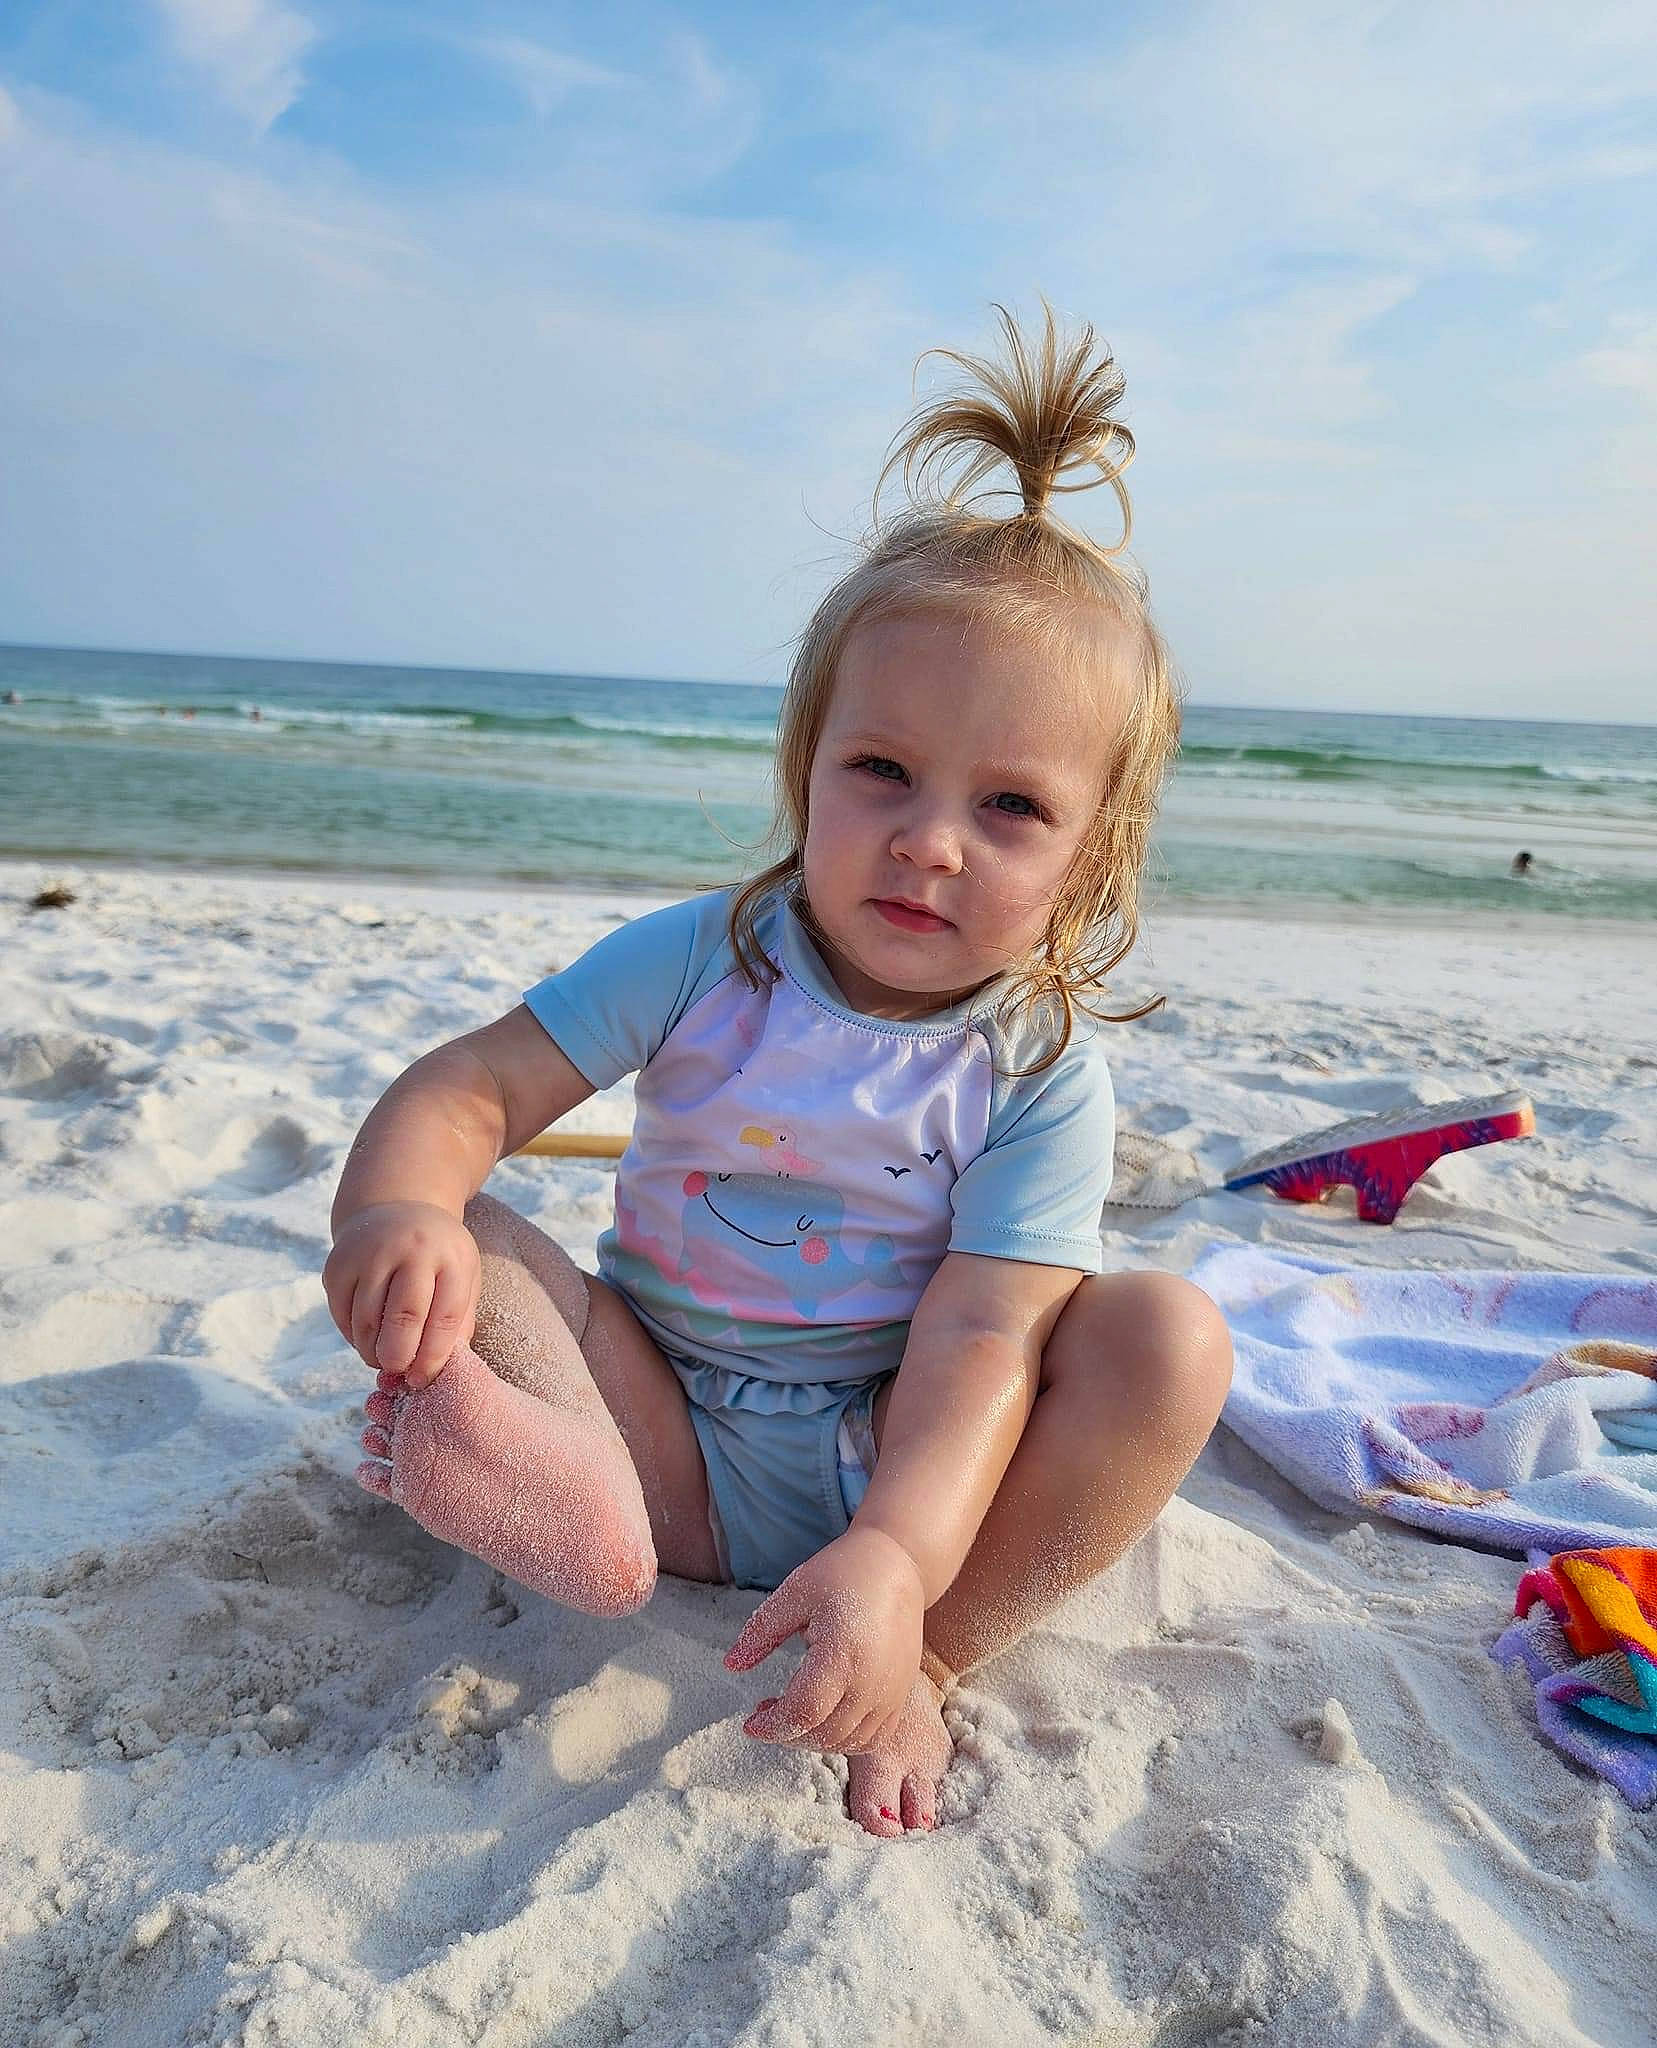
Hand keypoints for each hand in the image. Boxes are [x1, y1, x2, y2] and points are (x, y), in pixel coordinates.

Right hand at [323, 1201, 480, 1385]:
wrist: (396, 1207)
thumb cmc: (437, 1256)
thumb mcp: (462, 1276)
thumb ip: (458, 1322)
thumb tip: (441, 1371)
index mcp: (451, 1257)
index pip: (445, 1317)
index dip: (433, 1357)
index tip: (423, 1380)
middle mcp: (411, 1250)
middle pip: (403, 1318)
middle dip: (399, 1357)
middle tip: (398, 1373)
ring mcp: (370, 1254)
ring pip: (366, 1321)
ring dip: (373, 1352)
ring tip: (384, 1359)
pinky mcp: (338, 1264)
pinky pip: (342, 1315)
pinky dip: (354, 1337)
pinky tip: (367, 1338)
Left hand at [723, 1526, 925, 1754]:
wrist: (899, 1563)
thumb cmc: (845, 1571)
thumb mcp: (795, 1593)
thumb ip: (760, 1632)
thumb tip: (730, 1665)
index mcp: (841, 1654)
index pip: (803, 1712)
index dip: (772, 1725)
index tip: (750, 1722)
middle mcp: (871, 1681)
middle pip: (824, 1735)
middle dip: (787, 1734)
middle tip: (766, 1712)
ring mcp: (892, 1691)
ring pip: (849, 1743)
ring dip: (815, 1740)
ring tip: (794, 1712)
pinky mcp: (902, 1693)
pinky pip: (875, 1738)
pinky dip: (846, 1740)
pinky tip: (826, 1717)